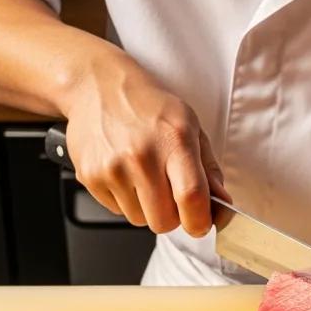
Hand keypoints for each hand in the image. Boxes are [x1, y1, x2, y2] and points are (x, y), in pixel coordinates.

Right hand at [63, 61, 228, 236]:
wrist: (99, 86)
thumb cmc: (150, 108)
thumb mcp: (191, 128)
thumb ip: (210, 171)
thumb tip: (221, 205)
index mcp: (174, 142)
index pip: (191, 198)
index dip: (200, 222)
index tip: (201, 223)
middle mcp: (141, 156)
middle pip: (164, 222)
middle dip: (172, 216)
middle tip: (169, 192)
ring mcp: (112, 167)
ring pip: (140, 220)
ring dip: (147, 207)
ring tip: (143, 176)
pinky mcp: (89, 175)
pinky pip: (117, 210)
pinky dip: (125, 199)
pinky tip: (125, 173)